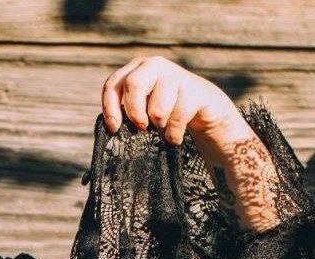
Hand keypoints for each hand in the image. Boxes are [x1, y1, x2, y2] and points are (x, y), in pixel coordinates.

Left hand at [101, 55, 243, 145]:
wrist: (204, 112)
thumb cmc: (166, 112)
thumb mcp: (142, 109)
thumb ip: (127, 111)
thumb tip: (112, 127)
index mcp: (136, 69)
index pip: (113, 84)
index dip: (110, 108)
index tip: (114, 128)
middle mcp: (154, 65)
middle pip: (134, 85)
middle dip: (135, 112)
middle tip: (142, 127)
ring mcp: (176, 74)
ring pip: (157, 108)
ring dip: (159, 126)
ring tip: (164, 128)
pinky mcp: (196, 90)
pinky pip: (177, 119)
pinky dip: (174, 134)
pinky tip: (176, 136)